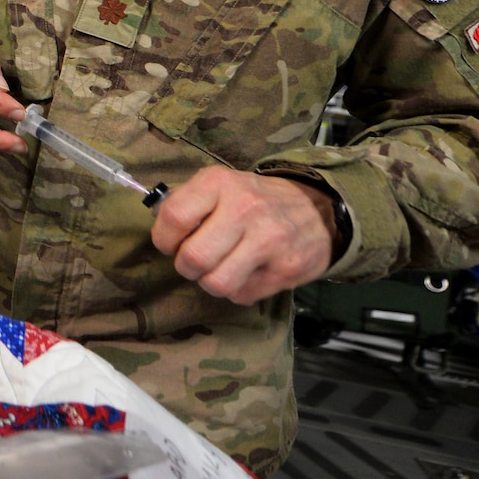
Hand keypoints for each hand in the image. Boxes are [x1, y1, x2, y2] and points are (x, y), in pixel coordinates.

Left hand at [150, 166, 337, 304]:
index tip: (172, 243)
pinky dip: (238, 289)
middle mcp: (245, 208)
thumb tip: (160, 229)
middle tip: (196, 260)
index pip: (174, 217)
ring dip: (211, 282)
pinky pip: (242, 295)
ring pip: (216, 283)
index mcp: (220, 183)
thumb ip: (186, 203)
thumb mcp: (220, 185)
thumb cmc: (254, 199)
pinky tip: (247, 271)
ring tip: (220, 267)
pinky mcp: (287, 269)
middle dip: (187, 266)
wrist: (318, 209)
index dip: (164, 239)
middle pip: (193, 258)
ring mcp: (269, 240)